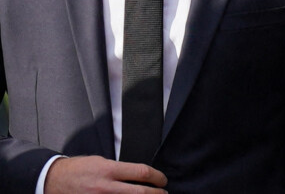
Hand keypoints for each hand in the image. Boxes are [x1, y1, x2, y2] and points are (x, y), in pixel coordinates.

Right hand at [45, 155, 167, 192]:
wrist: (54, 181)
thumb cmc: (79, 169)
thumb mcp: (101, 162)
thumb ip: (119, 170)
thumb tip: (138, 176)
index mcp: (109, 170)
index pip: (141, 172)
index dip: (157, 177)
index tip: (162, 180)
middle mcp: (106, 187)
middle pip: (140, 192)